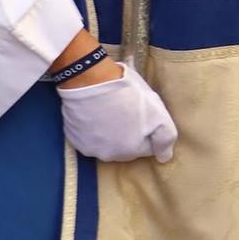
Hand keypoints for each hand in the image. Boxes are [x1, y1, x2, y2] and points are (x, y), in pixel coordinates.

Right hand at [57, 61, 177, 163]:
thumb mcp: (159, 114)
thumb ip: (165, 139)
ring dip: (112, 130)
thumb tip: (164, 158)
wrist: (91, 81)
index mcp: (130, 152)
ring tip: (112, 109)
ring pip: (108, 142)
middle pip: (127, 146)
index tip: (146, 114)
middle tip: (130, 109)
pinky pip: (89, 135)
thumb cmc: (128, 95)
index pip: (148, 146)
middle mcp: (108, 156)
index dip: (150, 128)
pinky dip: (94, 127)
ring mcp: (88, 148)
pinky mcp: (73, 137)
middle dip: (131, 132)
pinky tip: (97, 112)